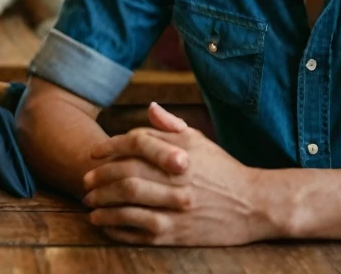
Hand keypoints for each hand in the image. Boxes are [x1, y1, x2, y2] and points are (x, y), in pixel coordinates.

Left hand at [81, 103, 273, 245]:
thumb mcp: (200, 141)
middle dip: (100, 178)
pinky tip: (106, 224)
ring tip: (91, 205)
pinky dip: (117, 228)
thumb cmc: (223, 170)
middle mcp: (177, 180)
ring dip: (103, 205)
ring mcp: (176, 208)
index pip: (135, 144)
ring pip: (128, 205)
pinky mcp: (178, 234)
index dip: (109, 148)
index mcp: (180, 153)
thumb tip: (149, 107)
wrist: (255, 205)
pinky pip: (139, 232)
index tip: (93, 154)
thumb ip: (171, 126)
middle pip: (126, 176)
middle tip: (85, 182)